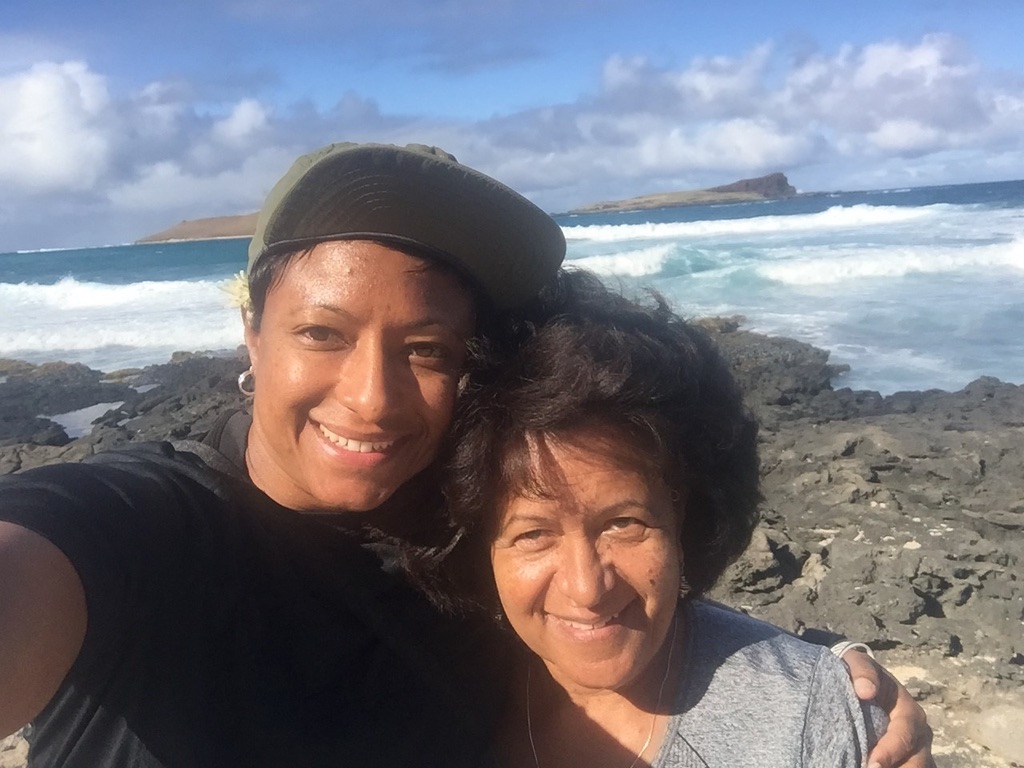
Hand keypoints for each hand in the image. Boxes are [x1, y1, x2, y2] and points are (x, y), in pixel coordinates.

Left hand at [842, 650, 935, 767]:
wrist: (858, 682)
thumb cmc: (858, 673)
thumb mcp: (857, 663)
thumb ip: (862, 671)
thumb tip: (866, 690)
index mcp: (909, 711)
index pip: (904, 735)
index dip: (890, 751)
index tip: (871, 764)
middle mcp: (919, 734)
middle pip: (917, 761)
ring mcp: (915, 750)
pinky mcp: (906, 760)